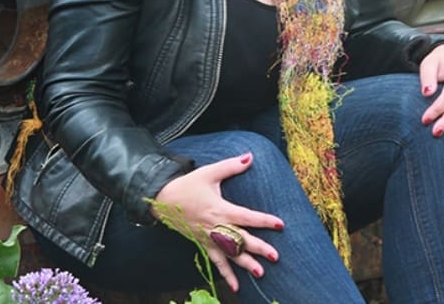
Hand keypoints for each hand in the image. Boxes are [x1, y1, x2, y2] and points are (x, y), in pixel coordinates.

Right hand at [152, 152, 283, 291]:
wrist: (163, 200)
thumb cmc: (188, 185)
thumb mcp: (210, 172)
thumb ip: (231, 166)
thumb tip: (250, 156)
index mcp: (220, 208)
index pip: (246, 216)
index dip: (263, 220)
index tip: (280, 224)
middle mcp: (216, 226)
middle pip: (240, 239)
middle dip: (258, 248)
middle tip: (275, 256)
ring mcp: (208, 238)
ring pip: (230, 254)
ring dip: (245, 264)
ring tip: (260, 273)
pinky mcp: (203, 244)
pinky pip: (216, 262)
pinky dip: (226, 275)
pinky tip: (236, 287)